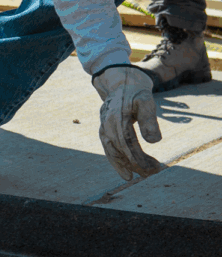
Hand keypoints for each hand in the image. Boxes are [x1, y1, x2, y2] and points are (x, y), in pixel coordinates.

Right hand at [92, 65, 161, 180]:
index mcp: (117, 116)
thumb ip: (149, 120)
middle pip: (119, 148)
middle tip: (150, 174)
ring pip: (110, 149)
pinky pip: (107, 146)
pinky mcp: (104, 127)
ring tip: (132, 177)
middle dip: (134, 163)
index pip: (128, 142)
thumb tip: (154, 142)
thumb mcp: (146, 100)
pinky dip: (114, 158)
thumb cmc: (136, 90)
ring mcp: (103, 125)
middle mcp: (106, 122)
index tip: (153, 167)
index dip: (139, 157)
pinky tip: (125, 166)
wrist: (120, 79)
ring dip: (121, 164)